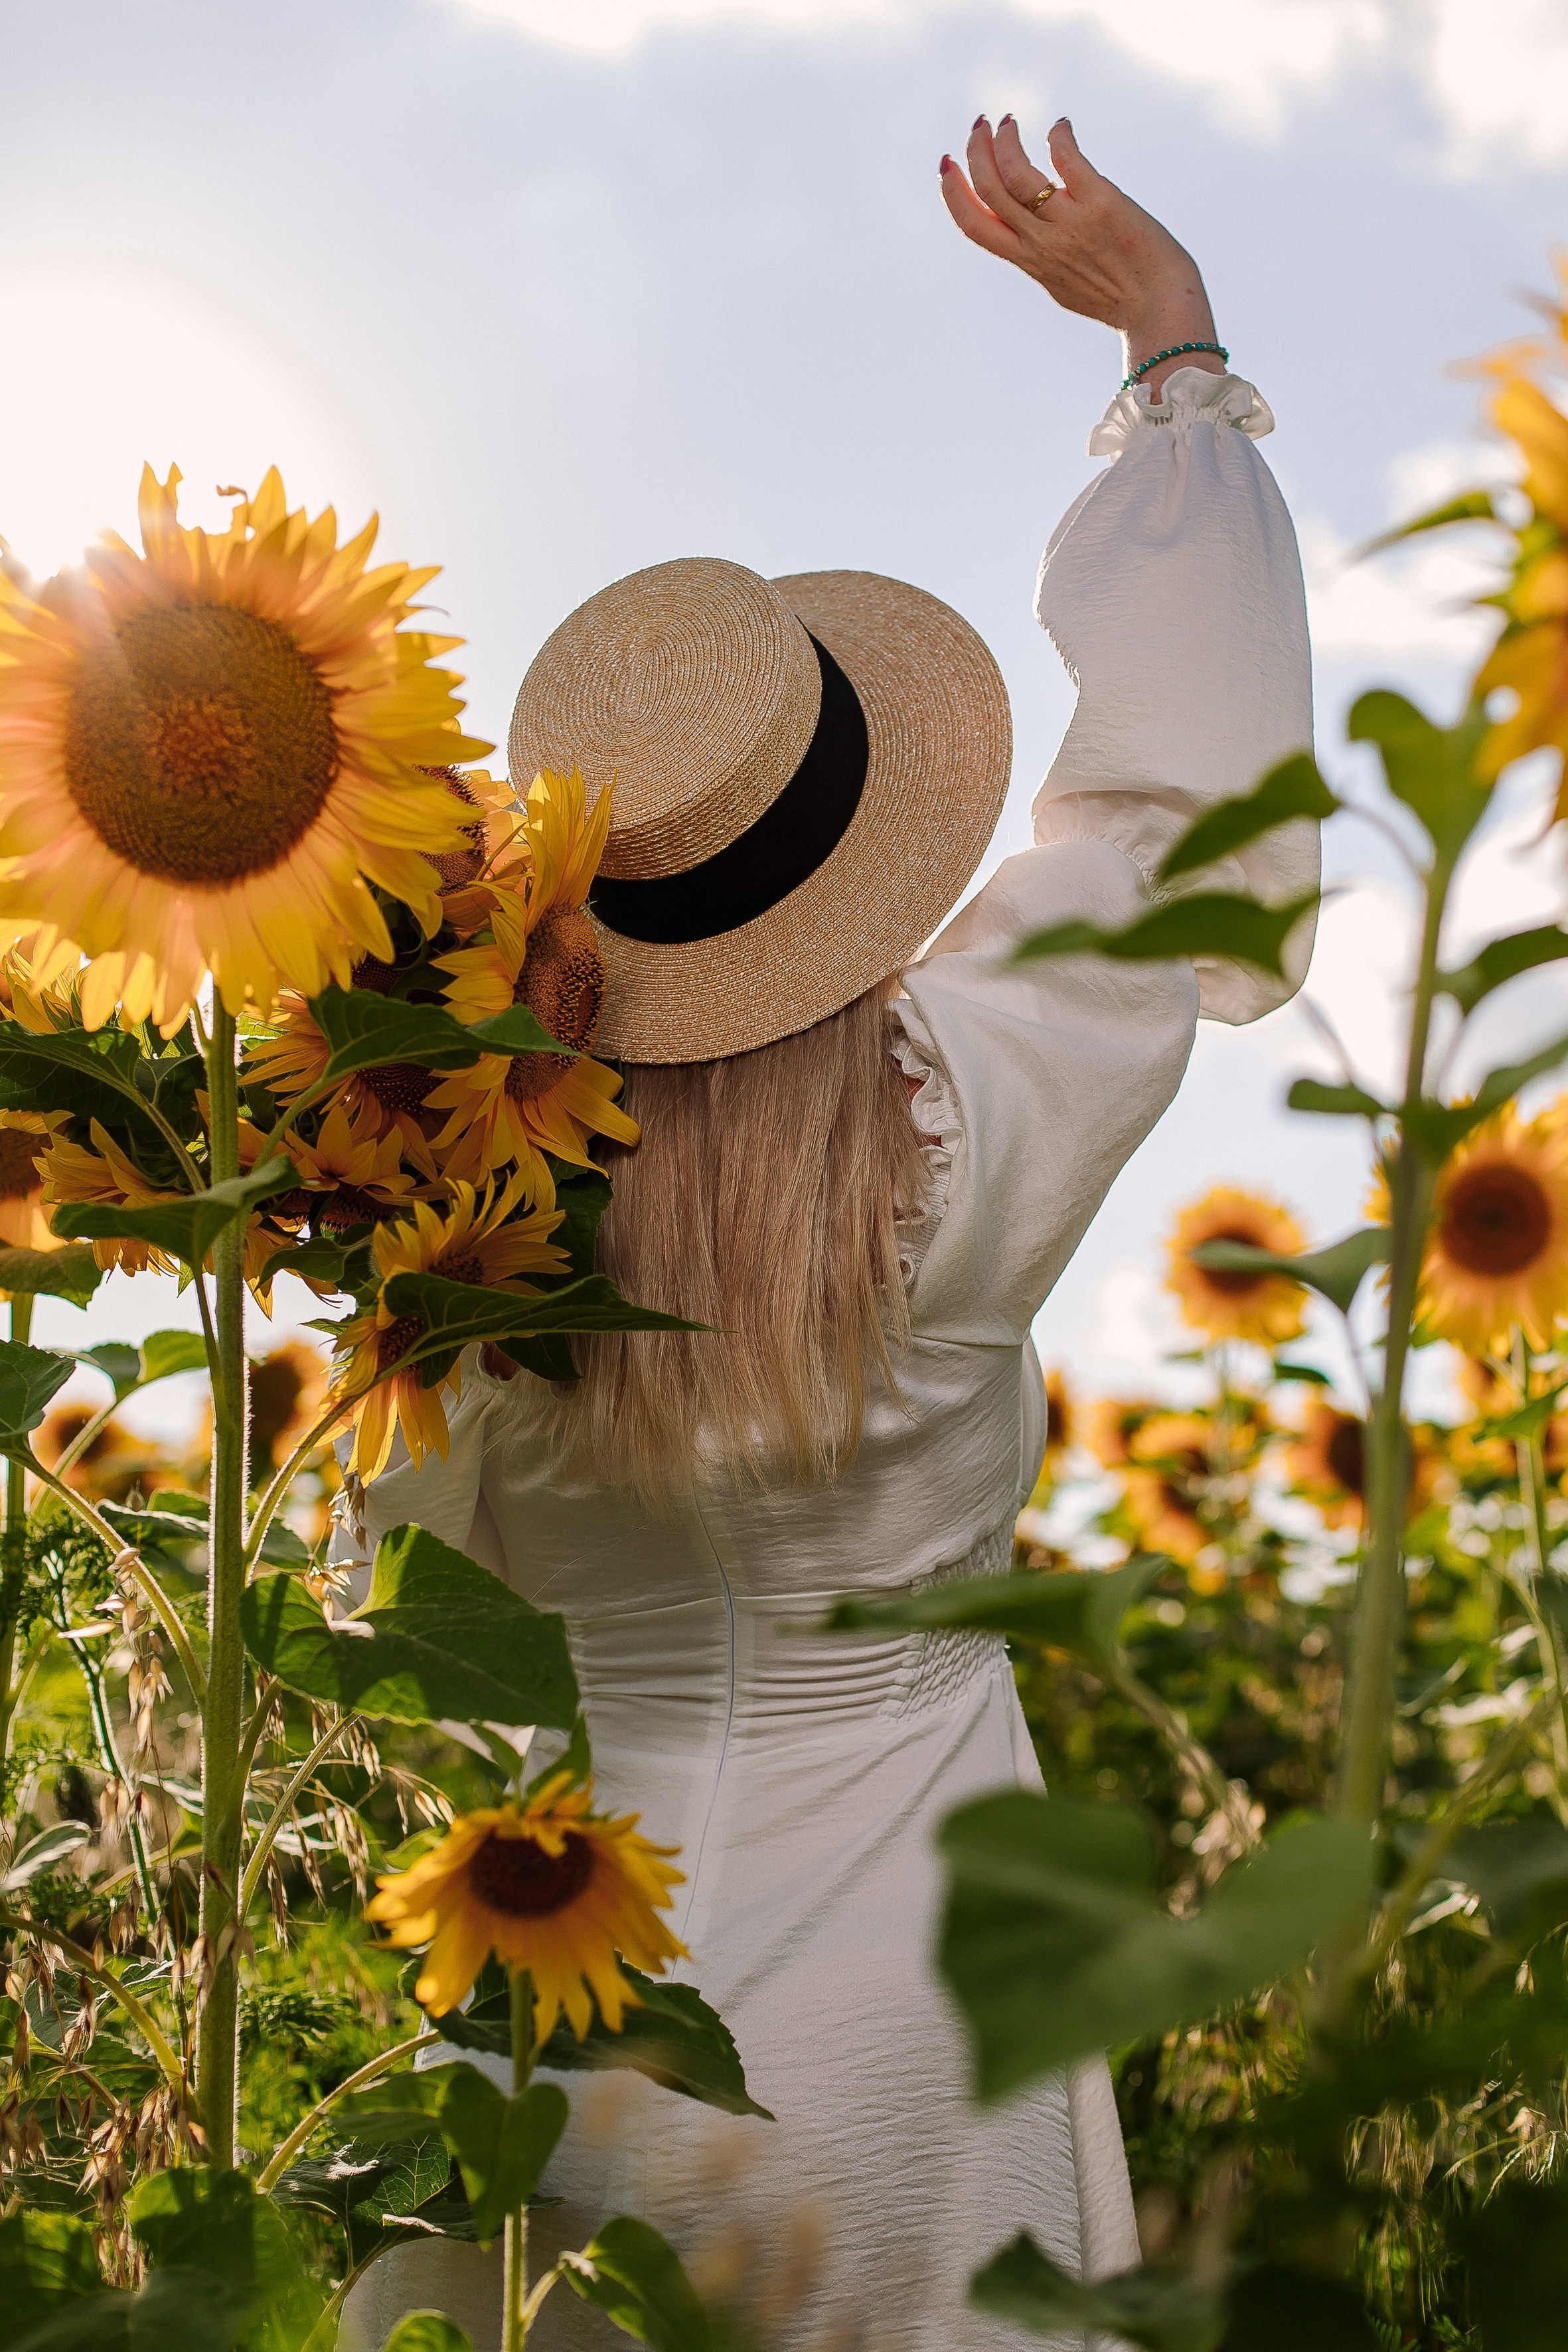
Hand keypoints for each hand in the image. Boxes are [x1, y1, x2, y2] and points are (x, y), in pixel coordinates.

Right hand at [941, 116, 1221, 397]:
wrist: (1160, 308)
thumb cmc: (1117, 299)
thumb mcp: (1062, 285)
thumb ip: (1040, 258)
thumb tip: (1027, 239)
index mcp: (1029, 261)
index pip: (974, 225)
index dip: (954, 192)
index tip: (947, 165)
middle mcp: (1042, 242)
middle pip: (990, 190)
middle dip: (976, 151)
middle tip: (981, 125)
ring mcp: (1069, 222)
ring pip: (1016, 172)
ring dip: (1005, 139)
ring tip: (1008, 121)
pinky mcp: (1100, 202)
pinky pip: (1067, 159)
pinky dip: (1058, 136)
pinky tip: (1061, 127)